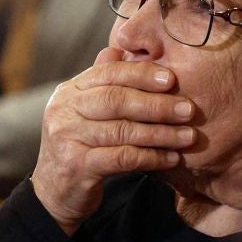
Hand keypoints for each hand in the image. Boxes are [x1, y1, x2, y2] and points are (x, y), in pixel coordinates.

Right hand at [32, 47, 195, 234]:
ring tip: (187, 136)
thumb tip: (118, 50)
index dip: (142, 74)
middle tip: (188, 109)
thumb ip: (101, 83)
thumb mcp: (83, 111)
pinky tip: (171, 159)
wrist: (53, 192)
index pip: (108, 73)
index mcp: (68, 92)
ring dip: (161, 134)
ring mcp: (67, 138)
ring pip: (122, 131)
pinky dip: (150, 157)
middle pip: (115, 99)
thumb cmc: (77, 146)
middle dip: (157, 104)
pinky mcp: (77, 166)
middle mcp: (63, 111)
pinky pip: (122, 158)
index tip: (172, 79)